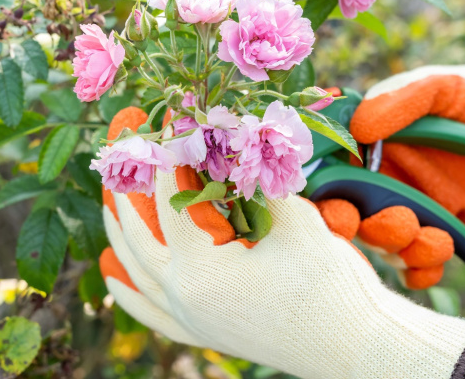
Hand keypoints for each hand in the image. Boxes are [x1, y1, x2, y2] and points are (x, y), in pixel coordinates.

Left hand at [99, 108, 464, 378]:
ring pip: (137, 272)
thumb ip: (256, 177)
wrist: (354, 344)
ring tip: (109, 202)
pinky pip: (152, 313)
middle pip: (138, 233)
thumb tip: (231, 135)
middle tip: (126, 147)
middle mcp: (184, 296)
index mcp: (200, 267)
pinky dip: (129, 293)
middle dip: (129, 186)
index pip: (170, 197)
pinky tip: (112, 277)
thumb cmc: (330, 281)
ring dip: (121, 234)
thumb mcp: (294, 218)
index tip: (168, 120)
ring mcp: (191, 320)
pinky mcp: (203, 333)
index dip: (168, 152)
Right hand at [320, 61, 464, 288]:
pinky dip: (420, 272)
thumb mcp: (437, 91)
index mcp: (360, 152)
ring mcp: (401, 212)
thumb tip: (360, 129)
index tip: (342, 215)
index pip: (329, 182)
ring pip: (386, 246)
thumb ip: (401, 104)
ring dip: (405, 251)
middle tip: (402, 225)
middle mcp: (373, 187)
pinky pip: (416, 266)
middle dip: (370, 233)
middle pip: (354, 222)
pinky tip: (435, 264)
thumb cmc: (462, 102)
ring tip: (437, 239)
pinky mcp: (430, 234)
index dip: (326, 204)